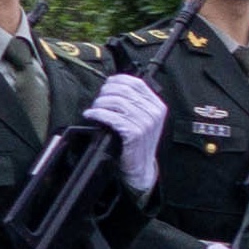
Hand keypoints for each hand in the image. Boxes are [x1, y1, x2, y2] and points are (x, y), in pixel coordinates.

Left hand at [88, 71, 165, 191]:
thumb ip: (135, 103)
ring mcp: (145, 123)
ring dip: (100, 103)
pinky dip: (98, 114)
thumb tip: (114, 85)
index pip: (136, 83)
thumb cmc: (138, 143)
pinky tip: (91, 115)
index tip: (107, 85)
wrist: (140, 168)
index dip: (117, 80)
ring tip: (94, 108)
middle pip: (124, 90)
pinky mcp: (135, 133)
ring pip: (117, 102)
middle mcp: (153, 112)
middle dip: (106, 92)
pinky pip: (112, 117)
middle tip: (98, 100)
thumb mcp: (143, 119)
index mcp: (157, 105)